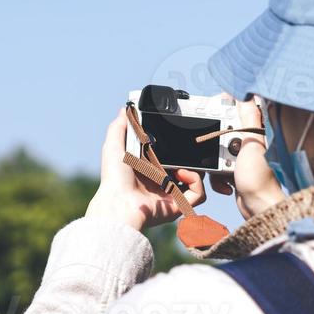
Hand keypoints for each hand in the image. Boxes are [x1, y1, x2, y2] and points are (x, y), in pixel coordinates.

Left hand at [85, 108, 206, 231]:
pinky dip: (196, 181)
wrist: (119, 202)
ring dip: (195, 169)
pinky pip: (199, 194)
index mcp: (148, 168)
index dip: (177, 147)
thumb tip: (126, 108)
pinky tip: (182, 175)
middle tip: (189, 150)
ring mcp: (171, 194)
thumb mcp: (114, 146)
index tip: (180, 137)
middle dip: (192, 158)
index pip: (170, 155)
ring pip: (196, 180)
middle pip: (187, 167)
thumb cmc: (114, 178)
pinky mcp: (179, 205)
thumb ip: (120, 126)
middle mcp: (161, 182)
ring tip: (180, 166)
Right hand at [207, 97, 283, 218]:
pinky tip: (226, 184)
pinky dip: (217, 178)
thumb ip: (248, 117)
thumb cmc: (260, 179)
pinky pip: (216, 169)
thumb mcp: (252, 143)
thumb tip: (248, 93)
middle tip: (220, 150)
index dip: (222, 106)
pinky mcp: (234, 173)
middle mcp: (249, 143)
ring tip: (226, 172)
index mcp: (255, 131)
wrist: (258, 208)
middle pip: (221, 131)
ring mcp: (241, 159)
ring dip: (215, 164)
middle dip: (215, 142)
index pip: (237, 109)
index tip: (209, 106)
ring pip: (216, 152)